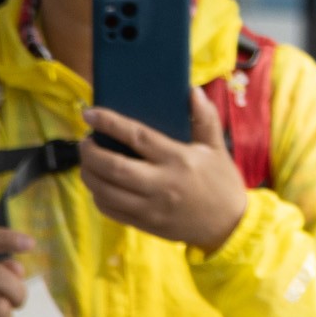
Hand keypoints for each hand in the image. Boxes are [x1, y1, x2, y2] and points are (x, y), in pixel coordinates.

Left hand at [80, 89, 251, 252]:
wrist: (230, 225)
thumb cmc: (222, 182)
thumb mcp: (217, 148)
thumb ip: (204, 119)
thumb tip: (193, 91)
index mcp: (178, 159)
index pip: (137, 137)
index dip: (109, 123)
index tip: (90, 113)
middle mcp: (162, 183)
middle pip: (112, 166)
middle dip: (90, 152)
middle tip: (85, 141)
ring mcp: (151, 207)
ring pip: (105, 190)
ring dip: (89, 174)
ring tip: (89, 162)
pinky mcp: (146, 224)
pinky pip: (110, 210)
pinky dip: (98, 195)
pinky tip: (99, 184)